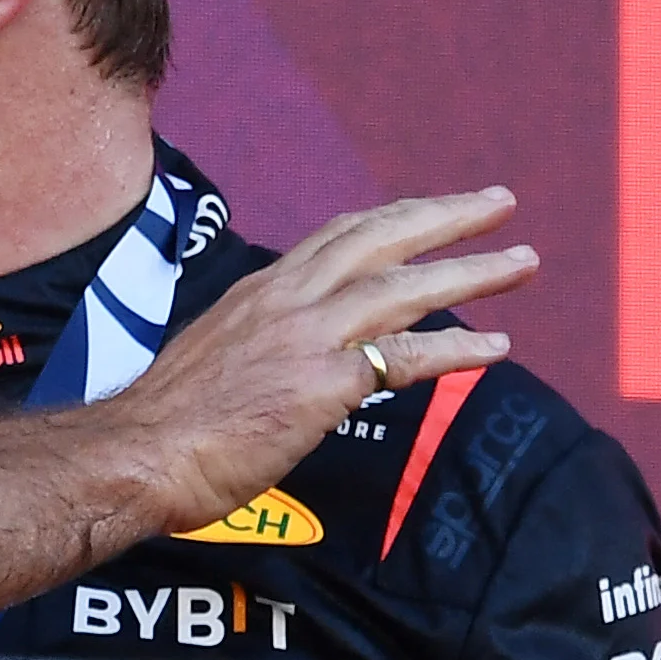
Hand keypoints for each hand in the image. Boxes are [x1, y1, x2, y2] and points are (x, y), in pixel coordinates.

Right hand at [112, 188, 535, 533]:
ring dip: (472, 271)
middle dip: (446, 217)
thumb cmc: (166, 423)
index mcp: (259, 291)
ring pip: (405, 286)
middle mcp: (287, 298)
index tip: (430, 212)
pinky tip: (496, 347)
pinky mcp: (323, 382)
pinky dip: (457, 348)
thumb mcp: (213, 357)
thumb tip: (280, 362)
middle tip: (500, 206)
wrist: (138, 453)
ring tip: (522, 263)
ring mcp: (307, 336)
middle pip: (381, 238)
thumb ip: (256, 346)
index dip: (393, 220)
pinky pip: (405, 356)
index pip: (337, 237)